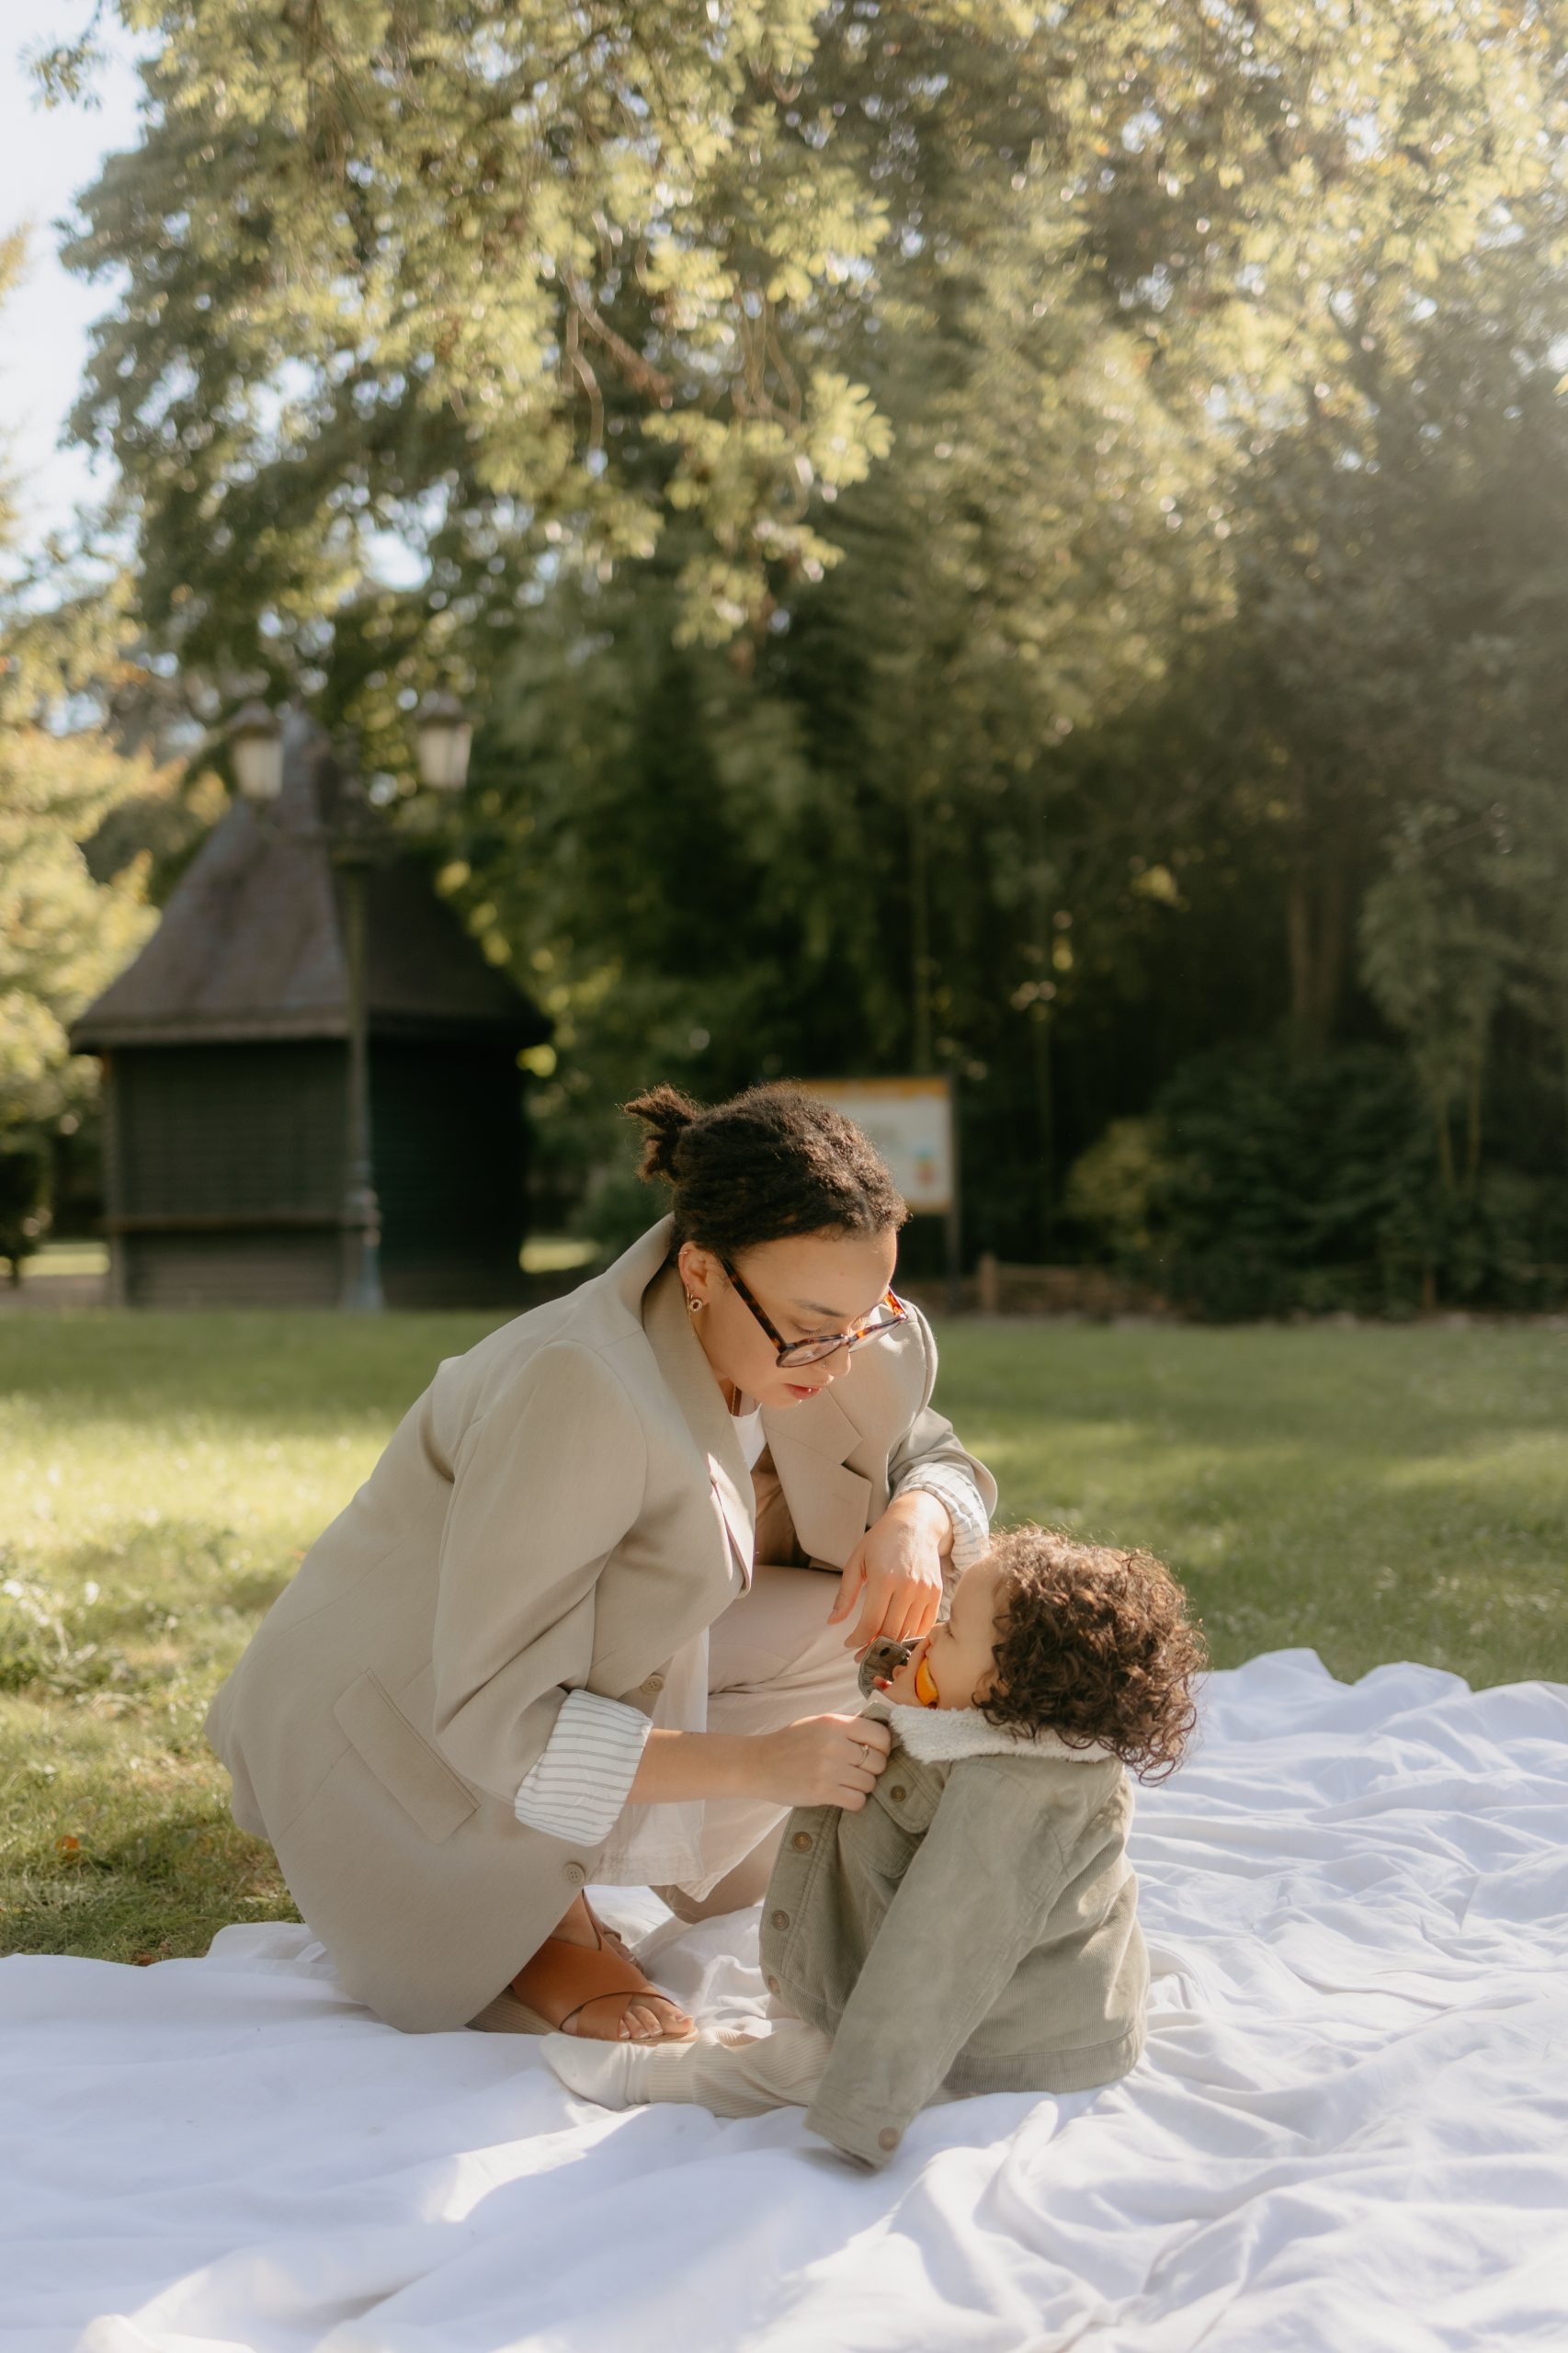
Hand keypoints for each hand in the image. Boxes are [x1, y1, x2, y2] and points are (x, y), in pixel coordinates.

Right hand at [753, 1713, 892, 1809]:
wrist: (757, 1764)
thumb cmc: (789, 1743)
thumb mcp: (817, 1724)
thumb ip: (845, 1728)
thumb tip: (878, 1737)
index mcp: (834, 1723)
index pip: (880, 1735)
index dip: (882, 1747)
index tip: (874, 1753)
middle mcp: (834, 1744)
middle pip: (878, 1762)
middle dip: (871, 1770)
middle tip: (857, 1771)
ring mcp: (828, 1769)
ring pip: (869, 1783)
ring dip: (862, 1787)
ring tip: (846, 1783)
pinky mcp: (822, 1792)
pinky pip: (857, 1801)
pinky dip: (853, 1801)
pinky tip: (841, 1796)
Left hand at [827, 1490, 950, 1654]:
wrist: (916, 1523)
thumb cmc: (881, 1540)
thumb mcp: (857, 1561)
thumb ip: (845, 1594)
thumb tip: (832, 1622)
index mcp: (883, 1578)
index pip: (870, 1623)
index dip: (858, 1640)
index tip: (849, 1644)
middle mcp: (907, 1586)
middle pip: (890, 1632)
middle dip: (873, 1648)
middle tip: (861, 1655)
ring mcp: (925, 1590)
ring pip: (908, 1631)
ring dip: (892, 1645)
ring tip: (877, 1648)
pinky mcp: (936, 1593)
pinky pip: (925, 1625)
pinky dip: (912, 1637)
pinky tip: (898, 1638)